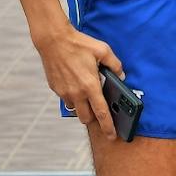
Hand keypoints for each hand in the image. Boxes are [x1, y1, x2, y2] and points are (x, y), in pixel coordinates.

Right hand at [33, 22, 124, 138]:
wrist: (54, 40)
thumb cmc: (78, 44)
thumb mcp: (103, 50)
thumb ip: (115, 64)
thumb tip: (121, 75)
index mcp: (90, 86)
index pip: (101, 113)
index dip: (108, 126)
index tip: (112, 135)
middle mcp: (77, 93)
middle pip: (86, 118)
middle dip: (94, 118)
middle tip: (98, 108)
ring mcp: (64, 92)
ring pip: (75, 109)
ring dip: (82, 106)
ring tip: (86, 92)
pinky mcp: (56, 89)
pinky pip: (66, 99)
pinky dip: (72, 96)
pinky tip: (75, 82)